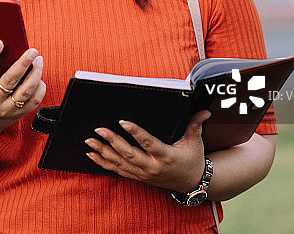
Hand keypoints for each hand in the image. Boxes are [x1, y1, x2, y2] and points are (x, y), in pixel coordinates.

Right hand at [0, 40, 45, 135]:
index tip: (0, 42)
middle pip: (9, 81)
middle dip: (22, 64)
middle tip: (32, 51)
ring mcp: (6, 110)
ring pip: (25, 91)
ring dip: (35, 74)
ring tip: (38, 60)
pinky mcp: (18, 114)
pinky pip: (34, 100)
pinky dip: (39, 87)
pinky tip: (38, 76)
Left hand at [84, 110, 210, 191]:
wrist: (192, 183)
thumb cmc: (192, 160)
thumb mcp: (195, 142)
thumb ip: (195, 125)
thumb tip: (204, 111)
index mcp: (166, 156)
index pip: (148, 143)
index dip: (136, 132)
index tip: (123, 122)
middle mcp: (152, 167)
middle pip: (129, 154)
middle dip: (112, 141)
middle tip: (99, 130)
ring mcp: (143, 174)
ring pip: (119, 163)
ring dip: (103, 152)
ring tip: (89, 141)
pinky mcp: (137, 177)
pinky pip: (117, 171)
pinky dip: (103, 163)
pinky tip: (91, 155)